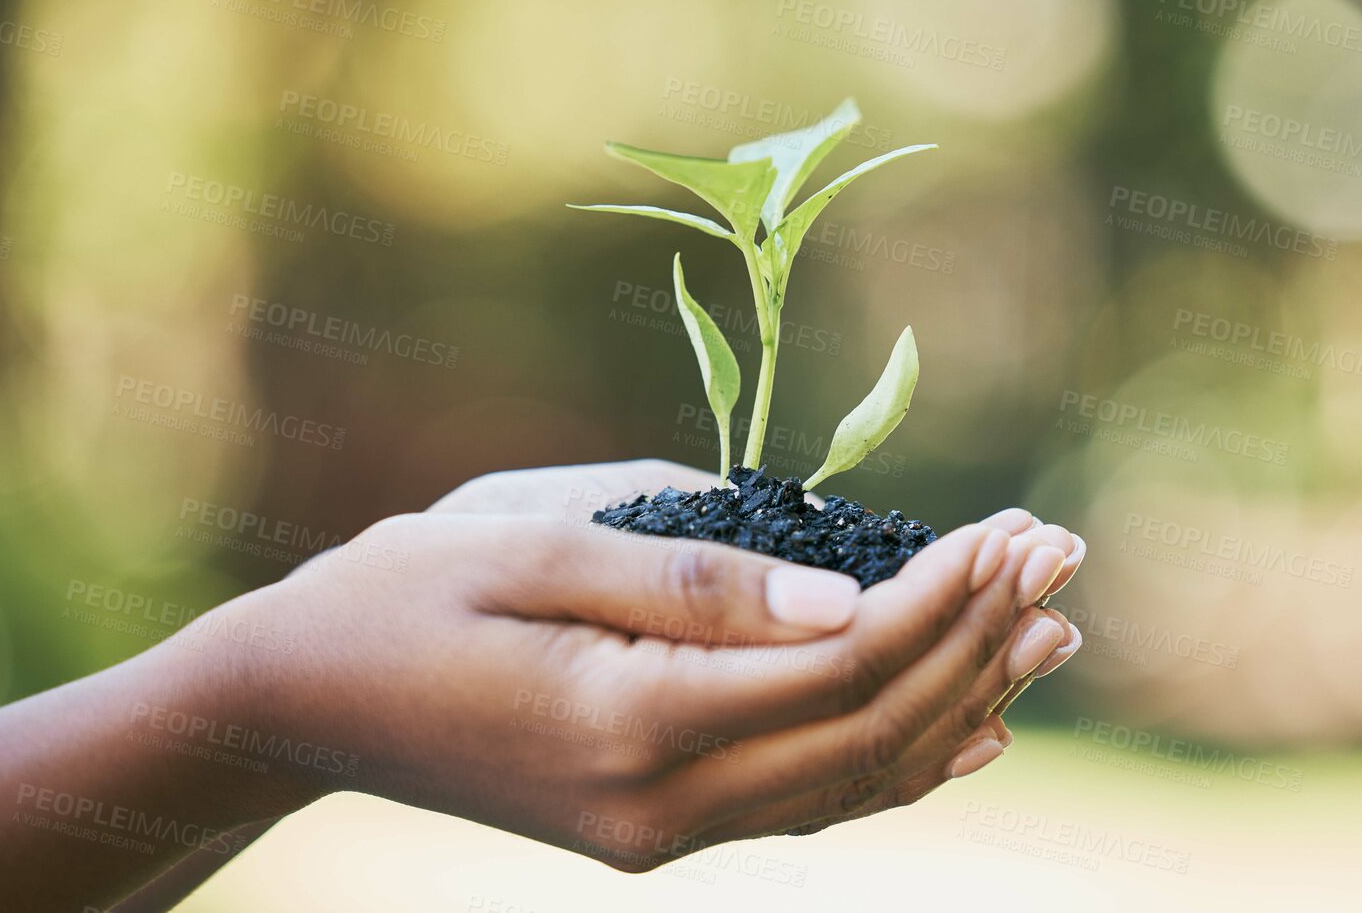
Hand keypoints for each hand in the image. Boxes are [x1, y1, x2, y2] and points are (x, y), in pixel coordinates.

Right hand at [207, 460, 1086, 868]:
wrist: (302, 698)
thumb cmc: (407, 590)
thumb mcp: (534, 547)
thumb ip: (692, 578)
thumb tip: (847, 600)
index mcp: (629, 723)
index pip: (838, 669)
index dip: (941, 599)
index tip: (1013, 528)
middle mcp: (660, 807)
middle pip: (868, 732)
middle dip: (975, 641)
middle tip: (1059, 557)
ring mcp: (660, 834)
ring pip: (853, 781)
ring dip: (959, 701)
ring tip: (1049, 633)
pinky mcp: (655, 828)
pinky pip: (807, 804)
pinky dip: (896, 760)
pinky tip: (965, 728)